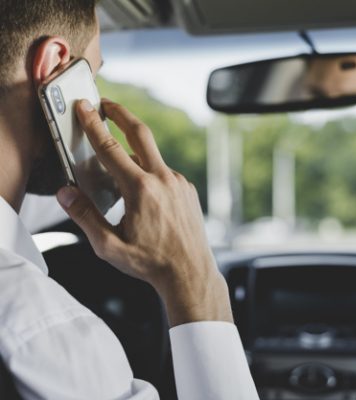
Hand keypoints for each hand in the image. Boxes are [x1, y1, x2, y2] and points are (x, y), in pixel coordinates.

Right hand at [56, 99, 232, 326]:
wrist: (189, 271)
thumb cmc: (151, 262)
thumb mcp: (110, 246)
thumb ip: (85, 216)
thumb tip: (66, 193)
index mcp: (140, 190)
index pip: (109, 149)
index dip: (93, 125)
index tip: (84, 107)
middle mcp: (162, 179)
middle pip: (140, 134)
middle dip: (121, 114)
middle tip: (107, 103)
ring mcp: (178, 182)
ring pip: (151, 157)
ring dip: (134, 154)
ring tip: (119, 169)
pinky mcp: (186, 188)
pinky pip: (163, 173)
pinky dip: (149, 174)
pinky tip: (143, 194)